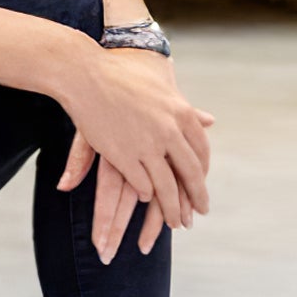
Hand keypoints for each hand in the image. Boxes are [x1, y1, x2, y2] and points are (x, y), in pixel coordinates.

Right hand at [57, 45, 214, 261]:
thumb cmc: (120, 73)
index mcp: (181, 113)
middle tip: (200, 212)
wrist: (84, 72)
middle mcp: (170, 131)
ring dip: (171, 209)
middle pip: (190, 175)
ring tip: (176, 223)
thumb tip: (211, 120)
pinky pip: (142, 185)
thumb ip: (184, 108)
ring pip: (167, 188)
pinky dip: (146, 195)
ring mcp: (147, 145)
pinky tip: (146, 199)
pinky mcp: (123, 156)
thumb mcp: (159, 87)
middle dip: (196, 197)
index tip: (202, 186)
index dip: (202, 173)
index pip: (201, 152)